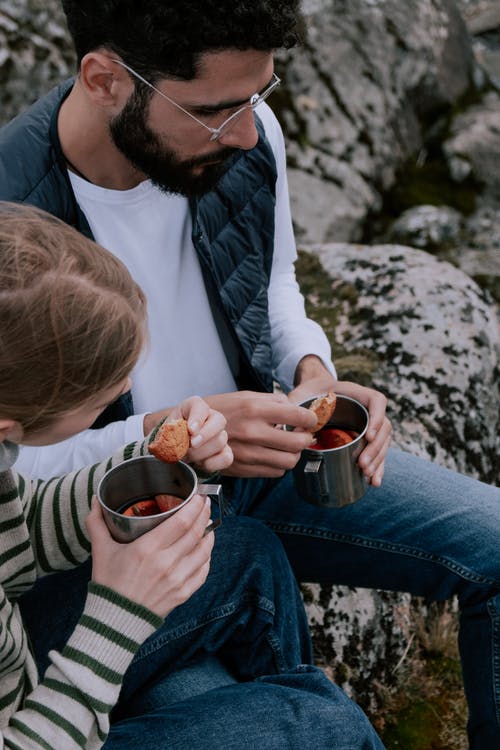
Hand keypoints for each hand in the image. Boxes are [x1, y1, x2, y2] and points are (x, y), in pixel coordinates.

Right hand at [86, 494, 213, 617]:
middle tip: (205, 503)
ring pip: (203, 551)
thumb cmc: (108, 584)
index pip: (181, 522)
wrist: (113, 622)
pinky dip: (207, 558)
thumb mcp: (100, 551)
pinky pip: (202, 572)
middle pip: (196, 532)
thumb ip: (97, 523)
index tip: (199, 497)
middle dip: (204, 514)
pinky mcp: (183, 594)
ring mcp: (177, 580)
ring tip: (207, 523)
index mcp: (147, 549)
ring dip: (209, 534)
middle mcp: (166, 563)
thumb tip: (95, 499)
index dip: (194, 507)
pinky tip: (204, 549)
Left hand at [148, 396, 233, 474]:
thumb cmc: (170, 436)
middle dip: (205, 435)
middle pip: (219, 421)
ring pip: (221, 441)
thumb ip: (171, 433)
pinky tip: (200, 463)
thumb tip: (175, 439)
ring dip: (202, 452)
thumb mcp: (166, 431)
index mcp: (194, 407)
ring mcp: (220, 435)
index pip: (200, 407)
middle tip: (191, 445)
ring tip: (188, 456)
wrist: (173, 450)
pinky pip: (226, 457)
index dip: (197, 418)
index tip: (190, 430)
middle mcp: (211, 417)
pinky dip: (212, 463)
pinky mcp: (224, 452)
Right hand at [205, 391, 316, 476]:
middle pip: (298, 443)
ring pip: (289, 461)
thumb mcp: (248, 396)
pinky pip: (275, 472)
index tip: (310, 420)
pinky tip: (274, 454)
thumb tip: (298, 410)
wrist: (193, 430)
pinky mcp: (244, 468)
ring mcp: (248, 453)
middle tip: (303, 434)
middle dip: (306, 438)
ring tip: (289, 446)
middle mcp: (253, 432)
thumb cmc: (223, 409)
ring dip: (295, 454)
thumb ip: (275, 401)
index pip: (298, 417)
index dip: (310, 419)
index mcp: (256, 409)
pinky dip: (280, 464)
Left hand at [289, 357, 391, 486]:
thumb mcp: (302, 395)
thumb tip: (297, 429)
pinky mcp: (364, 438)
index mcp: (355, 393)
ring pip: (383, 441)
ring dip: (378, 459)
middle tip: (362, 464)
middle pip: (383, 427)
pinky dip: (377, 466)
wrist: (312, 392)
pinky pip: (377, 452)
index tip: (368, 436)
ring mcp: (368, 424)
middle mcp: (366, 408)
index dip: (377, 418)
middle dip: (375, 448)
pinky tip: (373, 481)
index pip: (376, 401)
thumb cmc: (308, 392)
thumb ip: (298, 406)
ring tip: (367, 474)